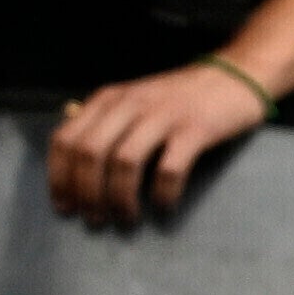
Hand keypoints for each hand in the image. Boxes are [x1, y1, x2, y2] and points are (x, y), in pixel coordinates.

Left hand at [43, 57, 269, 226]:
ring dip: (120, 198)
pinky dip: (162, 194)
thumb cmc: (180, 97)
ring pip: (124, 162)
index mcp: (109, 99)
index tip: (65, 206)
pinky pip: (170, 168)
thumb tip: (75, 168)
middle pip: (90, 153)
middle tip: (94, 219)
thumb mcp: (134, 101)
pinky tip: (164, 207)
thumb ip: (106, 124)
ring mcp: (163, 115)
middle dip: (87, 193)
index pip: (66, 139)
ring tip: (125, 219)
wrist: (234, 75)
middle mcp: (130, 104)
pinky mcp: (195, 129)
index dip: (59, 178)